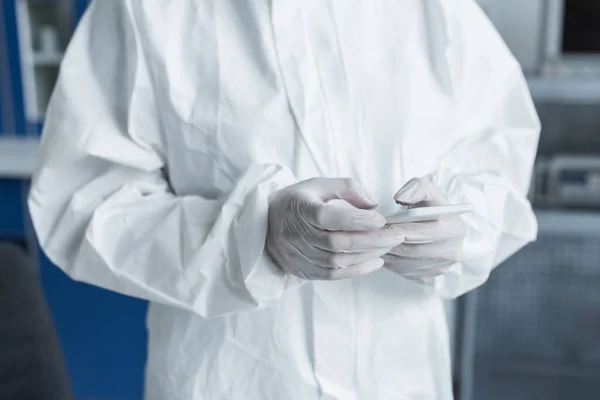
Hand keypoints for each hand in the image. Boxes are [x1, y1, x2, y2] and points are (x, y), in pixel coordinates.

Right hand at [266, 178, 405, 279]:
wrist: (266, 226)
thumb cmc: (298, 202)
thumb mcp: (318, 184)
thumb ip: (345, 187)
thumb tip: (372, 203)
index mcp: (300, 210)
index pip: (328, 218)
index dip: (356, 220)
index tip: (381, 219)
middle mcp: (297, 235)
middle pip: (337, 242)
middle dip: (371, 240)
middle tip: (396, 235)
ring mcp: (300, 255)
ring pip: (337, 261)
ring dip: (367, 255)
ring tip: (389, 246)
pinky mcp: (306, 270)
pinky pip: (334, 274)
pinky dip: (357, 270)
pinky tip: (376, 262)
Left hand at [383, 177, 466, 282]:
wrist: (435, 223)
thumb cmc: (427, 205)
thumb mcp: (425, 189)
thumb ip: (415, 188)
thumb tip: (401, 198)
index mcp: (456, 228)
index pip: (426, 232)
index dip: (402, 228)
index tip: (384, 223)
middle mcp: (453, 252)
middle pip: (414, 251)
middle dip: (391, 241)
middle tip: (373, 234)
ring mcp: (443, 268)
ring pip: (406, 264)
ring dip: (387, 253)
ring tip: (375, 241)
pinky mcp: (431, 278)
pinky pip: (405, 274)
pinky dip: (391, 264)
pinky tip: (385, 251)